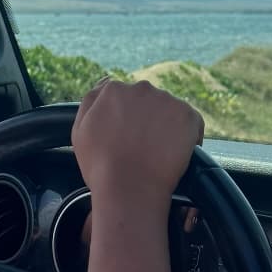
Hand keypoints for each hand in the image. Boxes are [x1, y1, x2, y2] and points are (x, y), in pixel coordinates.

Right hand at [71, 79, 203, 210]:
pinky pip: (191, 122)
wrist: (129, 189)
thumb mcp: (80, 130)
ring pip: (169, 111)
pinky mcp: (188, 115)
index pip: (126, 99)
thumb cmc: (101, 165)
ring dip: (167, 127)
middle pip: (148, 102)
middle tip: (143, 149)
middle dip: (147, 121)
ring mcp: (166, 100)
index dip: (128, 122)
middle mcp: (141, 88)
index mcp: (114, 90)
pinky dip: (187, 137)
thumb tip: (106, 81)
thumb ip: (91, 100)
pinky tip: (175, 155)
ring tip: (159, 154)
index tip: (129, 140)